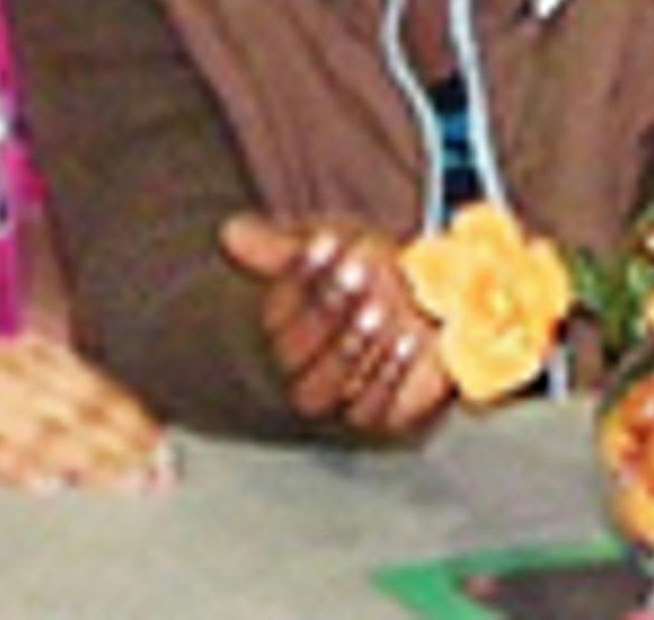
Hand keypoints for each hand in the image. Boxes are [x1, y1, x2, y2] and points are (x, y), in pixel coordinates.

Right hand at [0, 336, 168, 493]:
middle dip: (124, 444)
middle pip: (78, 410)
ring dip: (89, 457)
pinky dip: (16, 465)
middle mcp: (3, 374)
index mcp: (24, 357)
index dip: (132, 417)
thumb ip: (46, 393)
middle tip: (163, 477)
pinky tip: (47, 485)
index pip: (93, 386)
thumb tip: (109, 432)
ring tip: (126, 483)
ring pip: (43, 430)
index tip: (167, 450)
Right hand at [220, 213, 453, 439]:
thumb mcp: (329, 248)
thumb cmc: (364, 273)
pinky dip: (390, 376)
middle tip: (356, 271)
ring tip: (379, 306)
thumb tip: (231, 232)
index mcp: (278, 329)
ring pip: (326, 388)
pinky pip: (372, 413)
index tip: (327, 241)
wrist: (422, 303)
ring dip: (353, 345)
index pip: (275, 310)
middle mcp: (298, 372)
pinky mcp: (375, 421)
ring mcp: (334, 401)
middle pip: (294, 354)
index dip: (300, 276)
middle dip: (326, 311)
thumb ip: (283, 245)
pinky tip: (409, 339)